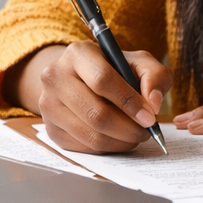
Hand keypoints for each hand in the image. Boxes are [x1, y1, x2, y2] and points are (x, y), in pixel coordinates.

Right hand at [10, 42, 171, 153]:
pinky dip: (107, 148)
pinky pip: (83, 147)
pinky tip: (118, 138)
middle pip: (95, 113)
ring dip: (120, 142)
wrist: (80, 78)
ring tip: (135, 135)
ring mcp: (48, 105)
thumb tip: (153, 103)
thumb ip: (154, 76)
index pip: (102, 80)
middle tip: (146, 131)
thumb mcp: (138, 62)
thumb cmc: (113, 69)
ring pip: (90, 135)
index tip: (149, 117)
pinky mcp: (50, 129)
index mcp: (77, 54)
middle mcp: (55, 77)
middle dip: (128, 128)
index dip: (129, 101)